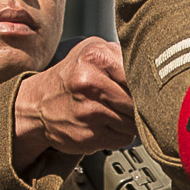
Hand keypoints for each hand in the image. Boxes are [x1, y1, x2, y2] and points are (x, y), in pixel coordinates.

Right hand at [12, 37, 135, 165]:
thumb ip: (121, 55)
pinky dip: (121, 134)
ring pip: (135, 121)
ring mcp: (90, 112)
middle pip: (140, 99)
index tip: (146, 85)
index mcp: (95, 57)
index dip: (146, 82)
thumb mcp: (91, 51)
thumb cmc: (70, 77)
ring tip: (114, 111)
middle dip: (139, 102)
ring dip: (130, 120)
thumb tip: (153, 71)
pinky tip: (107, 124)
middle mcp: (90, 83)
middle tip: (127, 100)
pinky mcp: (90, 136)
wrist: (37, 105)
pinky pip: (125, 138)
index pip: (140, 73)